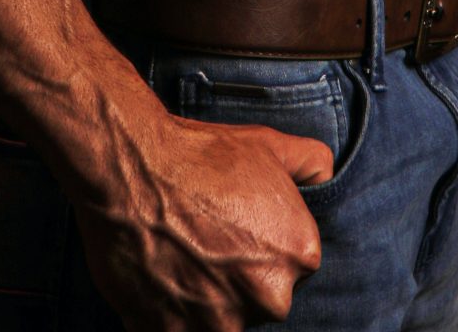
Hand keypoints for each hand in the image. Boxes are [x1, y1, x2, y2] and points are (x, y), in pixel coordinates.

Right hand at [75, 110, 332, 329]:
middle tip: (207, 240)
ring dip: (204, 298)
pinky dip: (169, 312)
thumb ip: (313, 164)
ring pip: (221, 320)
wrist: (130, 167)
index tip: (238, 227)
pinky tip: (160, 273)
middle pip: (259, 297)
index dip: (263, 244)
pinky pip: (179, 331)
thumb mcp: (269, 144)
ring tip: (180, 255)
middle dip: (237, 276)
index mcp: (299, 255)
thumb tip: (327, 177)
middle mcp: (267, 298)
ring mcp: (219, 323)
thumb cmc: (201, 154)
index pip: (292, 265)